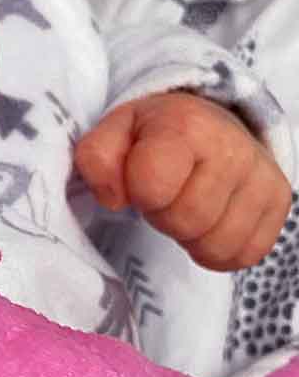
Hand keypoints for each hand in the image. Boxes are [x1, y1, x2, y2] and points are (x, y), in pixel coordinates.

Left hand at [74, 92, 291, 270]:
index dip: (136, 191)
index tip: (139, 177)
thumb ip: (96, 158)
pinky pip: (244, 256)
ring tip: (185, 203)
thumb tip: (112, 199)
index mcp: (186, 124)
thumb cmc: (154, 131)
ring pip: (215, 245)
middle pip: (185, 221)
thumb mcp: (115, 131)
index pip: (151, 185)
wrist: (209, 120)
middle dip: (162, 214)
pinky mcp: (279, 202)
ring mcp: (262, 177)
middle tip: (164, 192)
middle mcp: (232, 148)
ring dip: (189, 235)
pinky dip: (217, 248)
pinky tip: (208, 220)